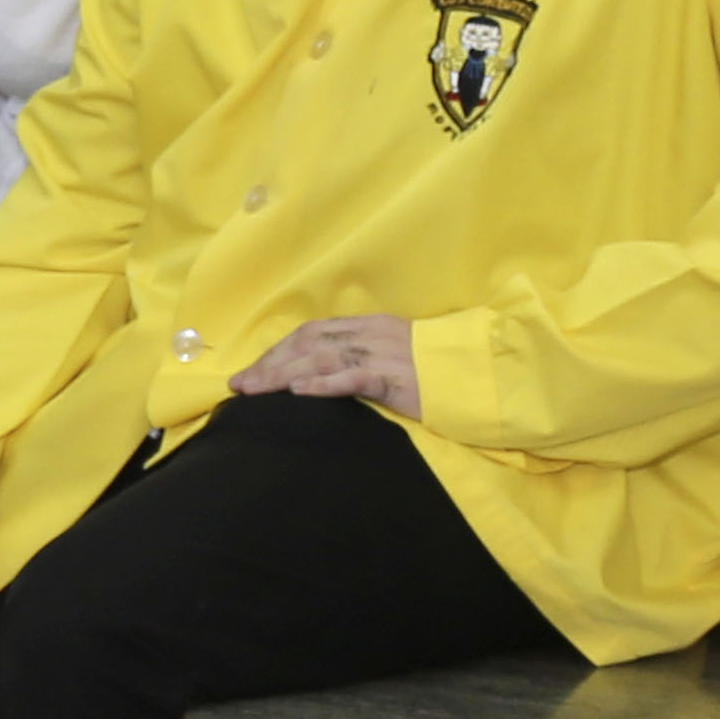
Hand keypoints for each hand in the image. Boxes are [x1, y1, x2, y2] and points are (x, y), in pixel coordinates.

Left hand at [230, 313, 418, 418]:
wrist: (478, 374)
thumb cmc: (434, 372)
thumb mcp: (391, 356)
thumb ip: (358, 359)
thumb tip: (317, 375)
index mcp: (368, 326)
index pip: (311, 333)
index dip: (278, 350)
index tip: (253, 371)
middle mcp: (370, 334)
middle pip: (308, 343)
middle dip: (270, 364)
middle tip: (241, 385)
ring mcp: (382, 354)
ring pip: (321, 358)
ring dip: (283, 374)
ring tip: (255, 390)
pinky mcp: (395, 377)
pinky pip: (353, 378)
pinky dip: (323, 384)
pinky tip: (298, 392)